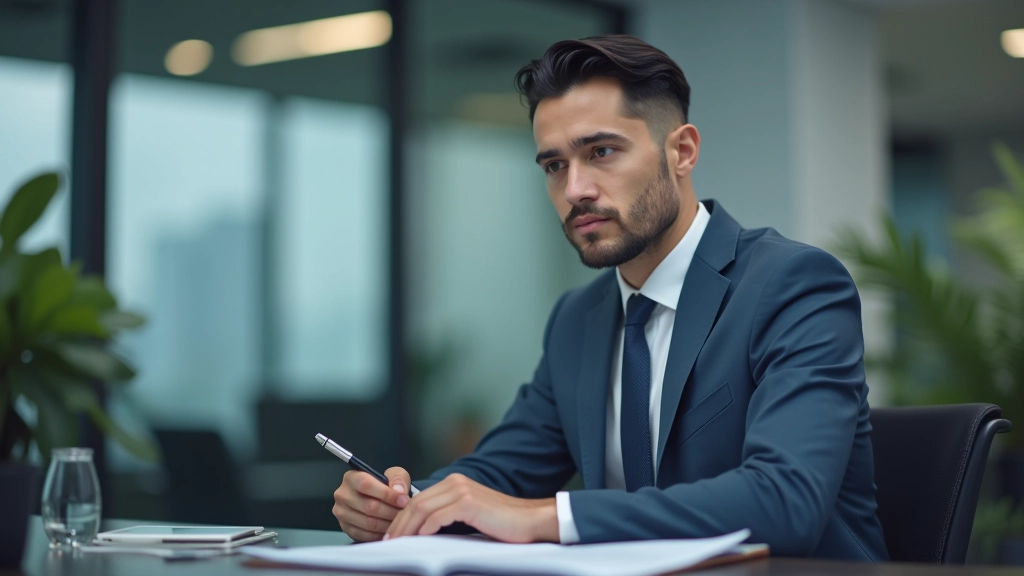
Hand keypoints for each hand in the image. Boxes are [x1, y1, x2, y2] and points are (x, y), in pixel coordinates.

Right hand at [333, 467, 410, 541]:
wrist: (375, 497)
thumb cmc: (384, 485)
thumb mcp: (393, 474)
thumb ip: (397, 479)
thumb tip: (399, 492)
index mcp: (351, 477)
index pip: (366, 485)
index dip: (387, 494)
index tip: (404, 500)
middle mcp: (342, 495)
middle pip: (369, 506)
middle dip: (391, 511)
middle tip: (405, 513)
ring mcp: (342, 513)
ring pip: (368, 523)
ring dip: (387, 524)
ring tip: (400, 521)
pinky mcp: (346, 528)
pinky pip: (365, 535)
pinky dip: (380, 534)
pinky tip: (390, 529)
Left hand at [385, 473, 557, 542]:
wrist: (531, 520)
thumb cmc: (503, 523)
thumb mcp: (471, 515)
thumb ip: (448, 515)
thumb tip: (423, 531)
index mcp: (456, 483)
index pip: (419, 498)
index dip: (402, 517)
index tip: (393, 533)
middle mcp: (457, 482)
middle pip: (416, 502)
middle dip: (399, 523)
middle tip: (389, 540)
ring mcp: (462, 491)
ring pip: (423, 508)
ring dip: (407, 528)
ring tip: (398, 543)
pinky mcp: (469, 503)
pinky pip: (438, 517)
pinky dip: (425, 529)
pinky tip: (419, 539)